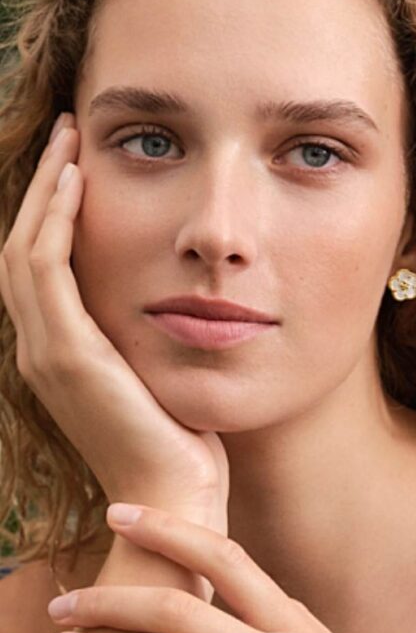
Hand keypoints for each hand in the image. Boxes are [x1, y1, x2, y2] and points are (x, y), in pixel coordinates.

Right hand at [0, 114, 227, 527]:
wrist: (173, 495)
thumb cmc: (178, 443)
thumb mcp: (155, 377)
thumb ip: (142, 338)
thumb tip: (171, 299)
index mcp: (59, 355)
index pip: (40, 269)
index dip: (50, 214)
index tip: (79, 168)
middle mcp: (39, 351)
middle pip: (21, 250)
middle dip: (43, 188)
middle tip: (69, 137)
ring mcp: (46, 353)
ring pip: (24, 250)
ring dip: (45, 190)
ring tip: (71, 142)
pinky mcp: (67, 355)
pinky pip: (46, 269)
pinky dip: (54, 222)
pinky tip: (78, 183)